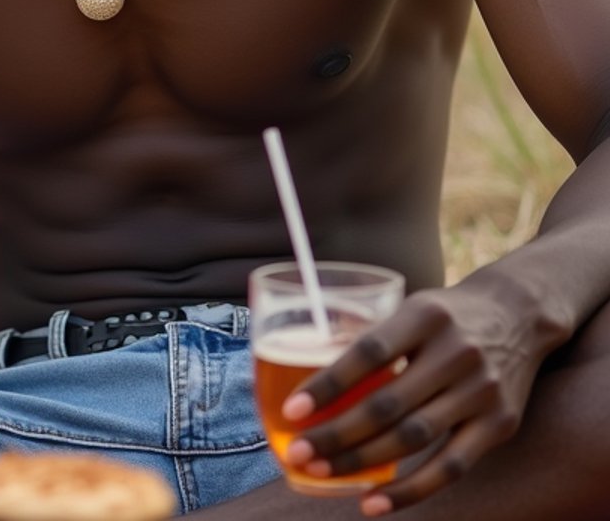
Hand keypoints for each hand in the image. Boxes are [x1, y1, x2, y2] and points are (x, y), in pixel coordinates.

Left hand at [281, 279, 553, 513]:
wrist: (519, 314)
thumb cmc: (447, 316)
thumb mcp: (413, 309)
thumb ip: (375, 340)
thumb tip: (313, 384)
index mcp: (425, 314)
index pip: (369, 352)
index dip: (328, 384)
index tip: (292, 410)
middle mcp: (456, 351)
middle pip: (387, 404)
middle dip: (337, 434)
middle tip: (299, 453)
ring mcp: (481, 390)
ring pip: (413, 439)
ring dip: (362, 463)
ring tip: (322, 473)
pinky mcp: (500, 424)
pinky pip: (450, 467)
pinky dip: (410, 491)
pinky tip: (373, 503)